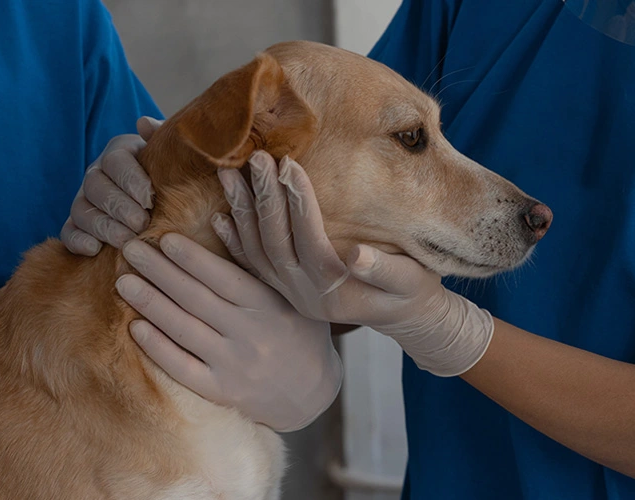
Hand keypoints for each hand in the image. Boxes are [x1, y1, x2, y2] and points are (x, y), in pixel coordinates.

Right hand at [61, 116, 161, 255]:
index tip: (150, 197)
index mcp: (119, 152)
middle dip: (119, 207)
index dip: (131, 179)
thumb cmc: (169, 173)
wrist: (160, 196)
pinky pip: (68, 232)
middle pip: (97, 186)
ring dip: (103, 227)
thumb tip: (144, 123)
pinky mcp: (77, 223)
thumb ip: (162, 138)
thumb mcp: (171, 154)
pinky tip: (95, 250)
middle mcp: (97, 173)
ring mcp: (84, 199)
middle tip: (142, 223)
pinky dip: (77, 241)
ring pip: (82, 210)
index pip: (116, 161)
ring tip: (126, 240)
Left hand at [115, 234, 341, 431]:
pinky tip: (135, 328)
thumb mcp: (290, 294)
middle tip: (130, 250)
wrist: (311, 392)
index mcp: (269, 307)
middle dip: (159, 272)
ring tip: (124, 282)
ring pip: (184, 330)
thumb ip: (254, 261)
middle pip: (196, 299)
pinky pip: (182, 368)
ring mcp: (235, 366)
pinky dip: (157, 348)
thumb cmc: (299, 332)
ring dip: (150, 304)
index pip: (224, 278)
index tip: (165, 238)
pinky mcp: (221, 392)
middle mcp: (251, 335)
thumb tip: (217, 221)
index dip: (192, 258)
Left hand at [216, 151, 493, 376]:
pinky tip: (222, 215)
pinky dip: (236, 240)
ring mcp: (290, 294)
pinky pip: (252, 266)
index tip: (289, 163)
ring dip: (242, 211)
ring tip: (228, 174)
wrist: (403, 317)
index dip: (298, 201)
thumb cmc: (413, 292)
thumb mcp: (411, 281)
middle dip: (265, 197)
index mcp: (334, 289)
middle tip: (255, 158)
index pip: (309, 239)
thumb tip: (357, 254)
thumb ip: (385, 270)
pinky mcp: (284, 291)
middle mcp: (305, 294)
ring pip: (257, 252)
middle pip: (275, 242)